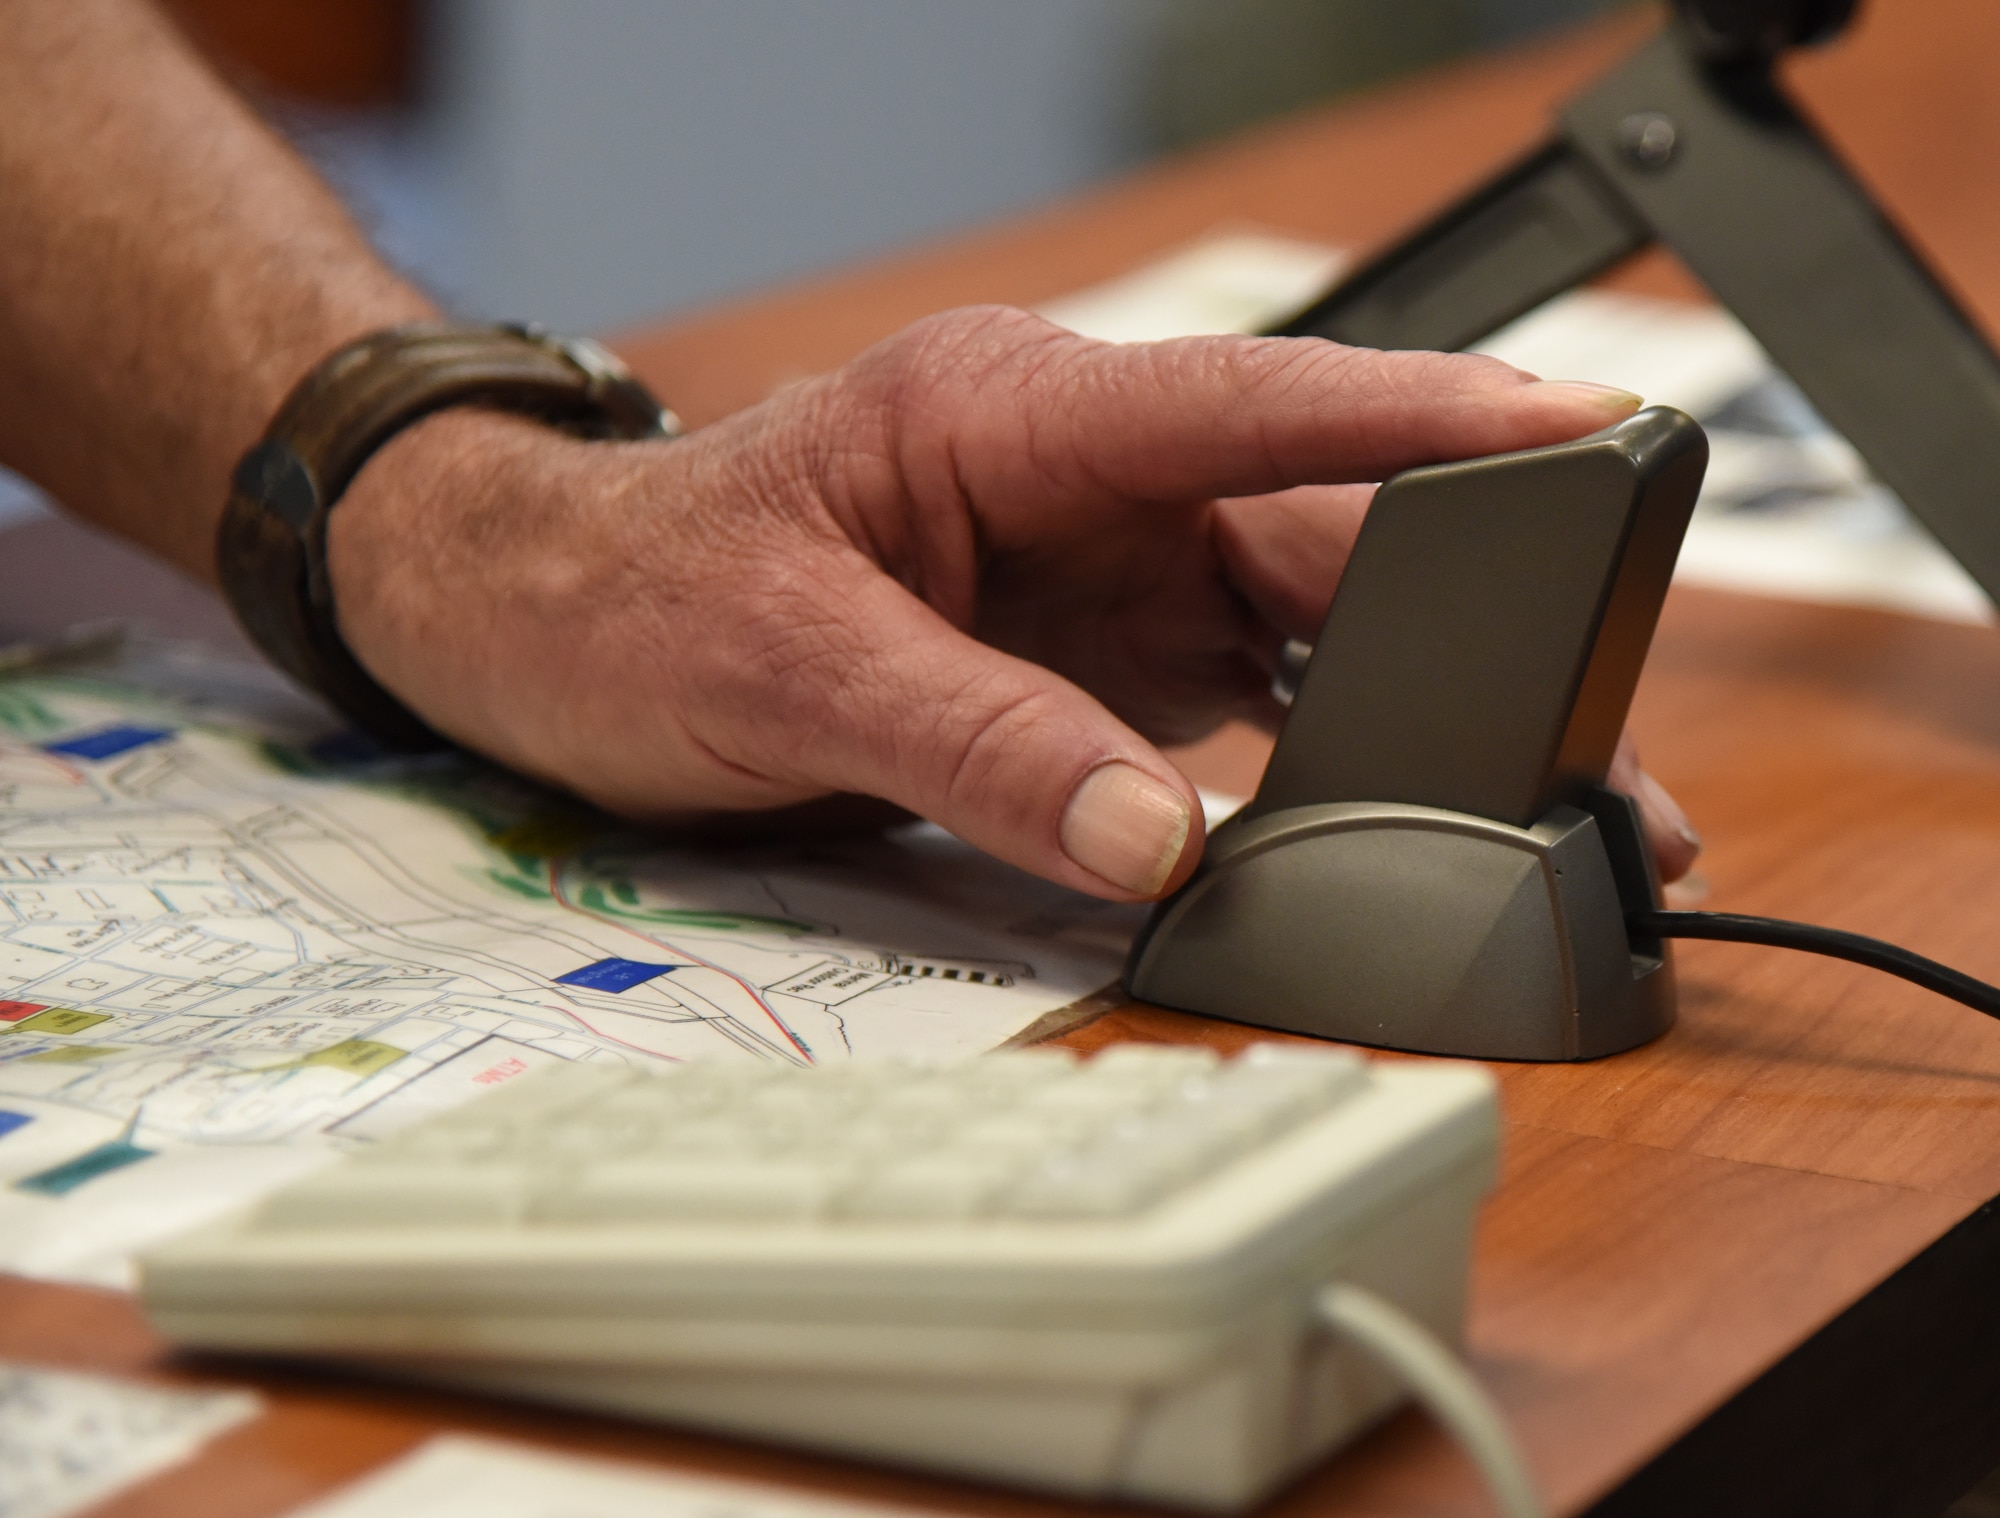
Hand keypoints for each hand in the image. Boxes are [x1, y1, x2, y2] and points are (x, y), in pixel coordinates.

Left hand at [329, 306, 1699, 900]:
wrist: (548, 622)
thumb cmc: (637, 598)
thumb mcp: (793, 671)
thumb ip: (984, 748)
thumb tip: (1162, 845)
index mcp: (1012, 415)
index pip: (1252, 401)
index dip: (1424, 411)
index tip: (1582, 424)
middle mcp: (1083, 479)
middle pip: (1318, 532)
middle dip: (1477, 622)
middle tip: (1602, 745)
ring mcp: (1101, 568)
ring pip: (1307, 621)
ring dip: (1425, 705)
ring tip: (1544, 802)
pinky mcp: (1097, 652)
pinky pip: (1244, 696)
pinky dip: (1329, 756)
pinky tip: (1403, 814)